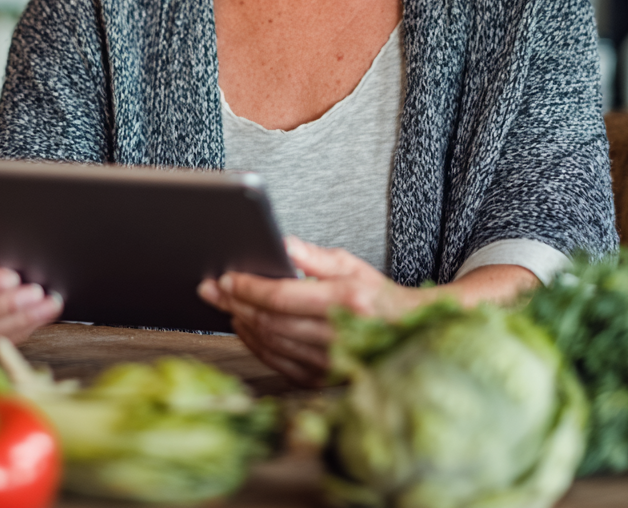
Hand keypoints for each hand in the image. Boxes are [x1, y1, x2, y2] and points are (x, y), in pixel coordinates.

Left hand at [197, 237, 538, 387]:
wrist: (415, 340)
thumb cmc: (383, 299)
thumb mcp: (354, 267)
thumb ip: (315, 257)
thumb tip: (279, 244)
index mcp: (349, 302)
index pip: (282, 297)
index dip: (248, 288)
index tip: (225, 277)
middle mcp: (340, 337)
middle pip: (270, 321)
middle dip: (235, 303)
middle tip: (211, 288)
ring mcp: (332, 365)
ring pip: (270, 343)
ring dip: (242, 323)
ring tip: (224, 304)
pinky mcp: (325, 384)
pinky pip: (279, 364)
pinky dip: (257, 345)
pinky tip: (245, 328)